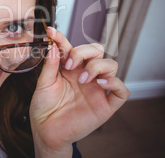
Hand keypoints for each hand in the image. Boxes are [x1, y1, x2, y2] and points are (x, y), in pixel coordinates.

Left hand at [29, 27, 129, 156]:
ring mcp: (97, 89)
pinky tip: (101, 83)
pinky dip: (115, 83)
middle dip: (84, 51)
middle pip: (97, 51)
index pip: (71, 48)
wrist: (46, 131)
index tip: (51, 32)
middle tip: (69, 64)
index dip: (62, 38)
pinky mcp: (106, 105)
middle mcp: (85, 75)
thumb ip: (50, 65)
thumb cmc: (44, 107)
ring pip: (112, 65)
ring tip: (83, 78)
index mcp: (70, 68)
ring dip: (98, 66)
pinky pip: (121, 91)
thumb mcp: (43, 84)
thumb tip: (53, 46)